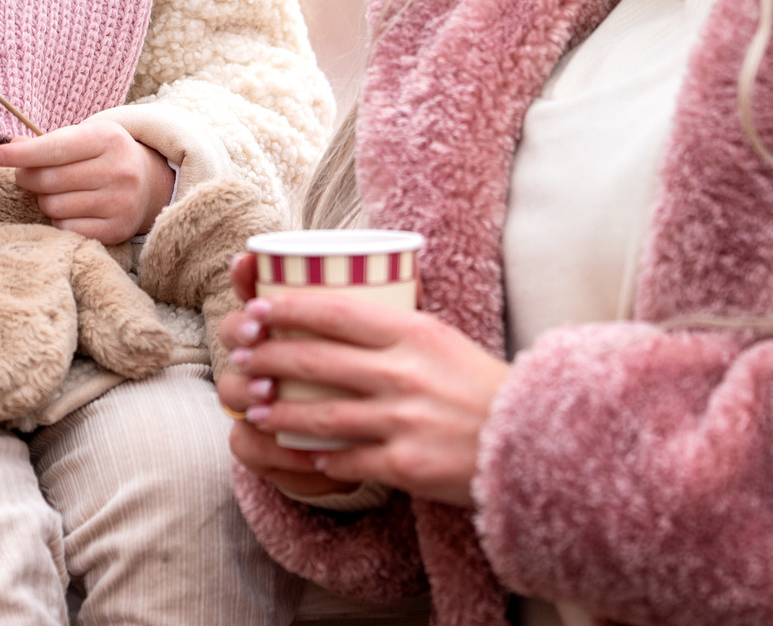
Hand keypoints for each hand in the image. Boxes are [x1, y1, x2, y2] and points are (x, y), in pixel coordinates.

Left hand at [0, 117, 173, 243]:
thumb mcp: (82, 137)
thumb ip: (46, 142)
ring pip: (54, 206)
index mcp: (108, 139)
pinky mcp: (117, 229)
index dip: (21, 154)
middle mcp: (119, 170)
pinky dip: (58, 220)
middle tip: (25, 175)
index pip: (55, 148)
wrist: (148, 182)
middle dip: (27, 177)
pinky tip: (69, 209)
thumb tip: (11, 148)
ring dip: (44, 200)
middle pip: (49, 180)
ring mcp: (121, 202)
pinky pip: (66, 229)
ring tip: (55, 192)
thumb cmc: (102, 156)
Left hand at [217, 258, 509, 509]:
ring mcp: (402, 420)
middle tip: (240, 358)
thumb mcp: (444, 340)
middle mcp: (404, 372)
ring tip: (255, 409)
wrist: (533, 442)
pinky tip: (298, 459)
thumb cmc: (484, 388)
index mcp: (414, 332)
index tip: (255, 309)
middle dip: (268, 358)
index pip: (335, 311)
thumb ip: (399, 327)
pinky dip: (318, 461)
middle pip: (315, 361)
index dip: (287, 310)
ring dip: (279, 413)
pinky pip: (346, 462)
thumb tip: (346, 308)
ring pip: (320, 416)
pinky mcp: (404, 464)